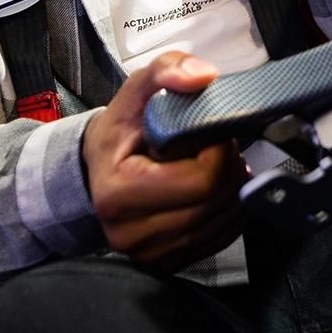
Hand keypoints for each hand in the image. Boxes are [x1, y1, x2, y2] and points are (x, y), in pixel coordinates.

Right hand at [80, 51, 247, 269]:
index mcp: (119, 193)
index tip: (209, 133)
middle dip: (228, 165)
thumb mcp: (137, 91)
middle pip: (217, 201)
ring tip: (210, 165)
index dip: (219, 150)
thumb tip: (202, 76)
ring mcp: (152, 253)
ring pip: (226, 220)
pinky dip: (229, 209)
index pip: (202, 179)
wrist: (100, 170)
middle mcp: (132, 233)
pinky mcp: (171, 262)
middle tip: (214, 147)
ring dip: (231, 186)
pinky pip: (225, 237)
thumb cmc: (121, 134)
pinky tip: (212, 188)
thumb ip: (167, 70)